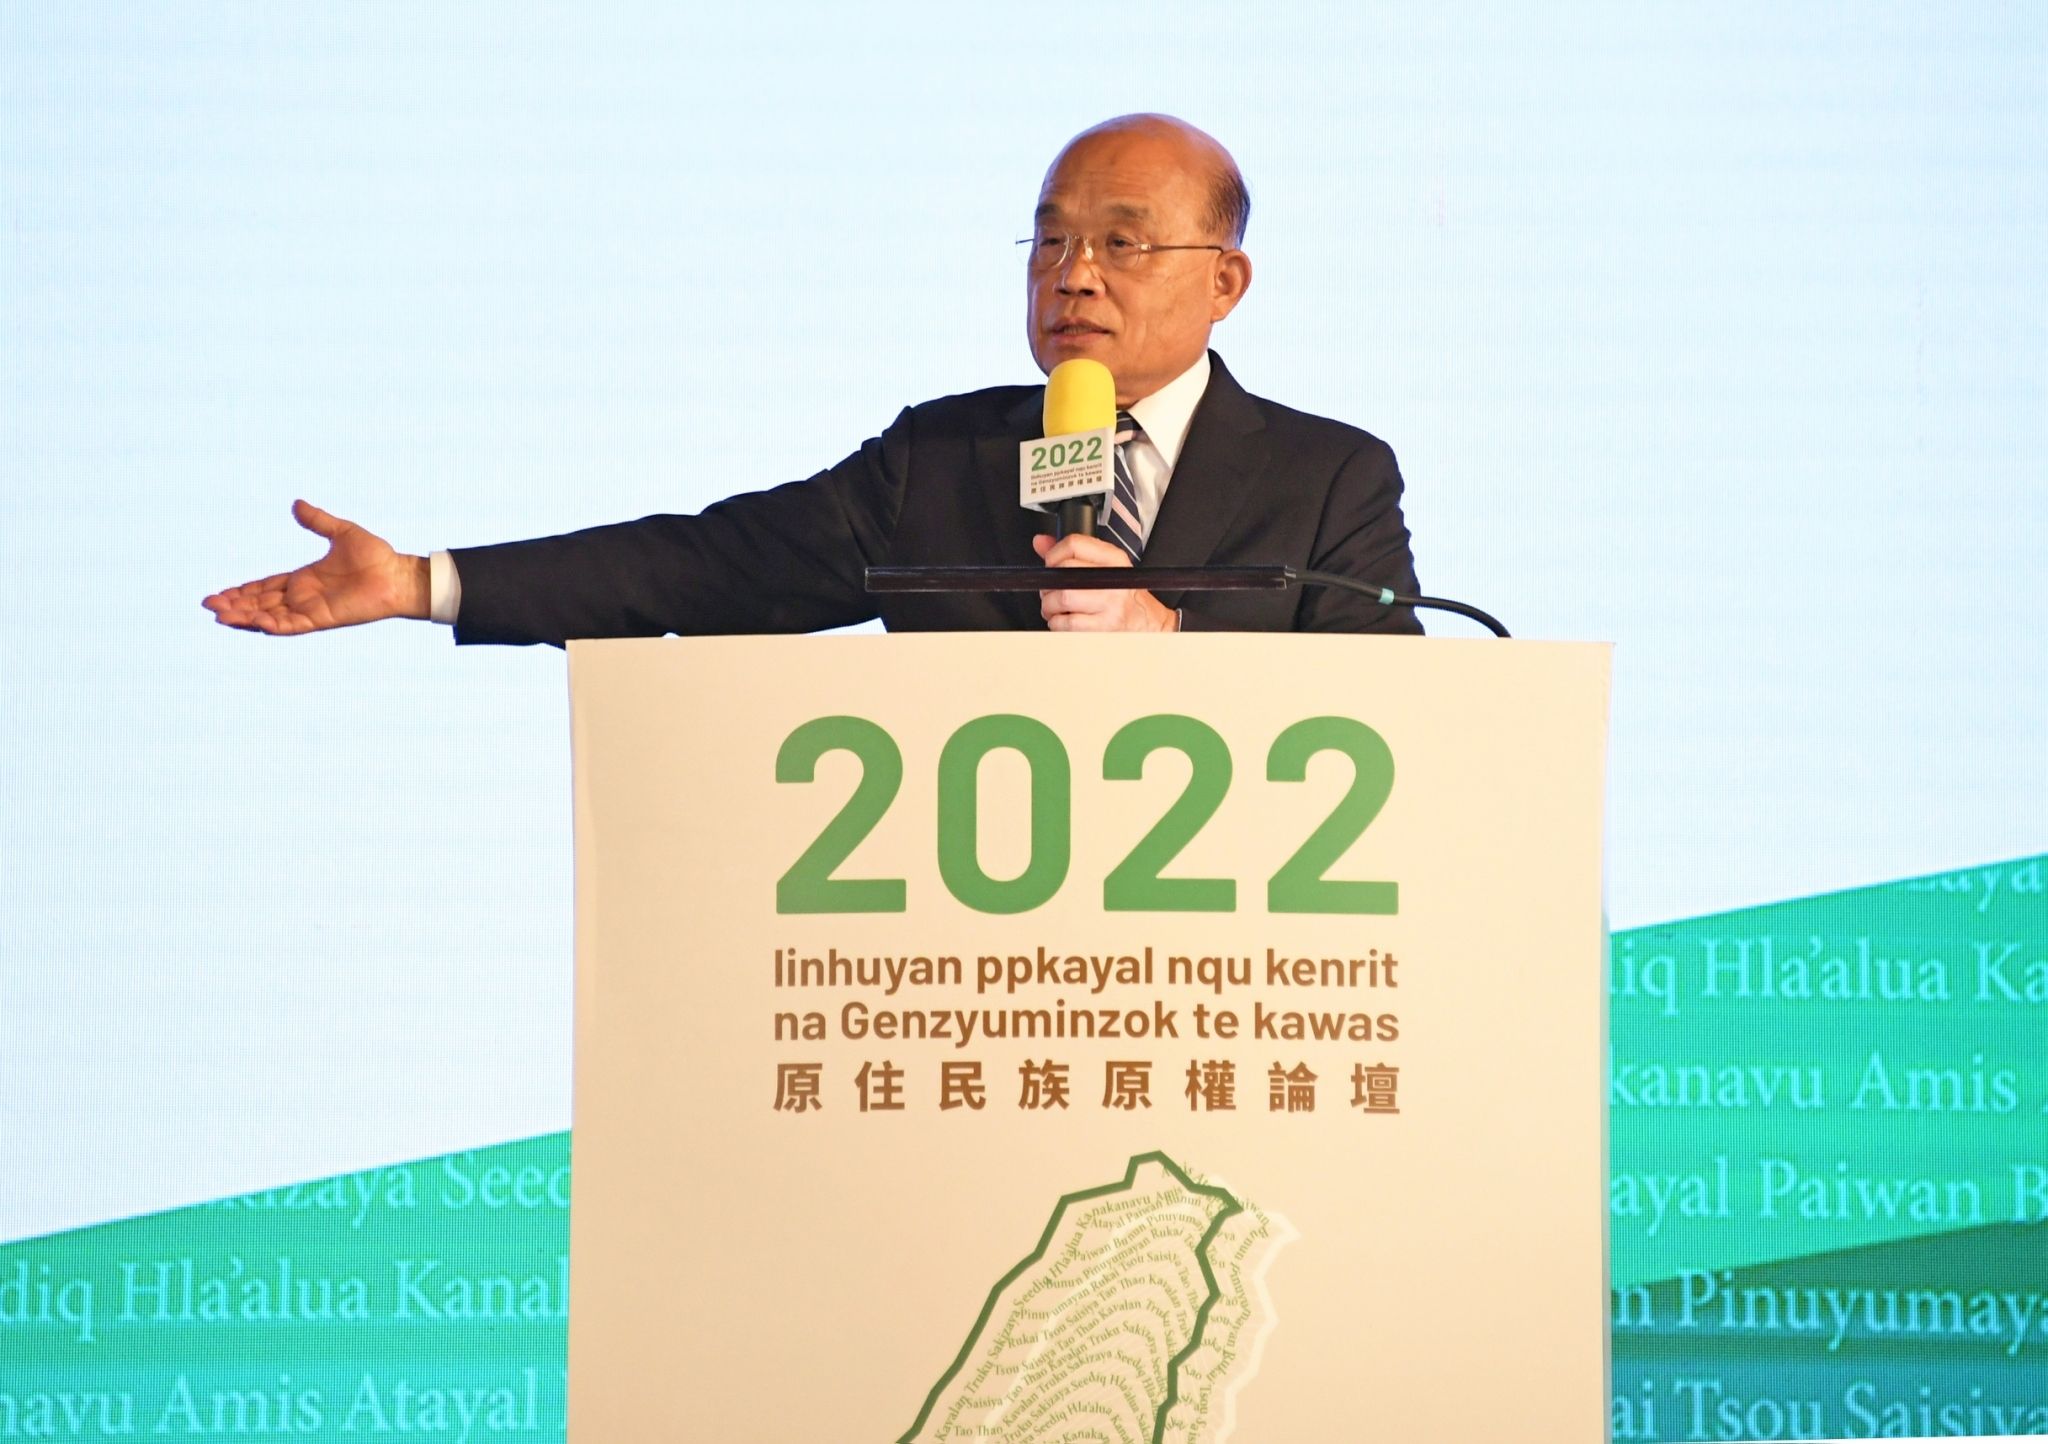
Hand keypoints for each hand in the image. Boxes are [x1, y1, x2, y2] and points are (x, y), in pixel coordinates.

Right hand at [203, 500, 429, 634]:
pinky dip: (271, 625)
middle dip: (235, 605)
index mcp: (303, 579)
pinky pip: (291, 626)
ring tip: (219, 616)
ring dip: (245, 617)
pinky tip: (253, 623)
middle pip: (260, 604)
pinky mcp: (322, 620)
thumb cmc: (376, 557)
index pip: (264, 587)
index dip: (242, 591)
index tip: (219, 594)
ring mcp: (311, 610)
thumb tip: (297, 504)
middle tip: (209, 606)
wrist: (398, 575)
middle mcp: (303, 597)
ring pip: (269, 617)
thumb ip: (318, 521)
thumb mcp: (342, 533)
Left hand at [1032, 532, 1177, 631]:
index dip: (1053, 555)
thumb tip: (1040, 542)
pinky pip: (1066, 623)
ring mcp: (1109, 604)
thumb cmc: (1124, 596)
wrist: (1149, 623)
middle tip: (1053, 592)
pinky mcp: (1103, 627)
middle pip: (1063, 573)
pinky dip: (1057, 624)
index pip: (1073, 544)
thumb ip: (1071, 553)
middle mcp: (1113, 579)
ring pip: (1062, 598)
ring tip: (1057, 608)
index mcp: (1114, 558)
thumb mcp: (1104, 567)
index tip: (1051, 566)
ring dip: (1050, 606)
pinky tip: (1065, 621)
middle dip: (1049, 585)